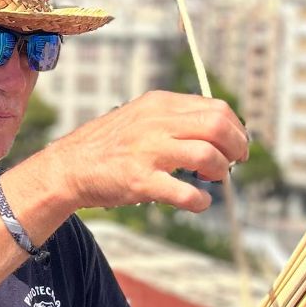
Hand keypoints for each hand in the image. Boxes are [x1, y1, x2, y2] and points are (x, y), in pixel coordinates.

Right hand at [36, 90, 248, 214]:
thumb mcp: (141, 117)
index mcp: (160, 104)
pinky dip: (200, 201)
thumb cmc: (110, 146)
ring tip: (211, 181)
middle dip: (236, 148)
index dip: (236, 129)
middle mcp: (156, 123)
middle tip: (233, 164)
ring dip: (220, 172)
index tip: (236, 146)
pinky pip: (186, 193)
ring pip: (208, 156)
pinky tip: (198, 202)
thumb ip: (175, 120)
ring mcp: (148, 151)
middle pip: (218, 126)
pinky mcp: (140, 181)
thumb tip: (218, 133)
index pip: (216, 108)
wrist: (69, 166)